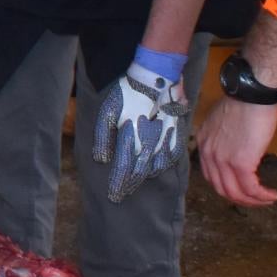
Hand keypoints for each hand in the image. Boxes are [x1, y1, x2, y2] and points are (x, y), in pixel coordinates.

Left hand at [87, 63, 185, 203]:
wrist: (156, 79)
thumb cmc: (128, 93)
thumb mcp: (108, 111)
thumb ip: (103, 137)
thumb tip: (101, 159)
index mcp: (131, 139)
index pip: (123, 169)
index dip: (118, 184)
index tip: (113, 196)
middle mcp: (149, 144)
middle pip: (138, 173)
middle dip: (128, 186)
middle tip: (120, 196)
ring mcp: (164, 141)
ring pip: (154, 168)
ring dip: (143, 178)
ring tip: (133, 184)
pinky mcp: (175, 136)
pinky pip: (169, 159)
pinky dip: (160, 167)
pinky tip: (153, 170)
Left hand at [196, 97, 276, 207]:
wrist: (253, 93)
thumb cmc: (245, 101)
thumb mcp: (225, 121)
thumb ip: (225, 137)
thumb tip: (236, 146)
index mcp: (203, 142)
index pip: (210, 174)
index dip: (227, 185)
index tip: (241, 188)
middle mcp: (208, 153)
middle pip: (221, 187)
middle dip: (240, 198)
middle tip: (256, 199)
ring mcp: (222, 160)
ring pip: (235, 192)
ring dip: (253, 201)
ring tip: (268, 200)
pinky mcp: (240, 163)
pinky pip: (250, 188)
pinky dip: (262, 195)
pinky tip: (272, 195)